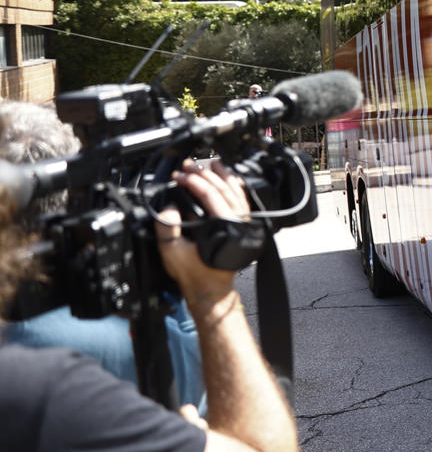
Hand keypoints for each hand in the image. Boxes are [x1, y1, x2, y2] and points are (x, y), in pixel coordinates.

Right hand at [157, 158, 250, 310]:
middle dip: (205, 174)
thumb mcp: (172, 252)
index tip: (179, 176)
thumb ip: (167, 228)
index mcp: (225, 227)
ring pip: (236, 192)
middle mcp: (239, 223)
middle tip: (188, 165)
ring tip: (209, 162)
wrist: (210, 289)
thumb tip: (168, 206)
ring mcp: (244, 224)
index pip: (211, 196)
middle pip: (224, 189)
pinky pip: (242, 200)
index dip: (193, 182)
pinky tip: (227, 178)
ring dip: (222, 175)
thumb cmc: (194, 274)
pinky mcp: (243, 226)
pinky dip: (234, 186)